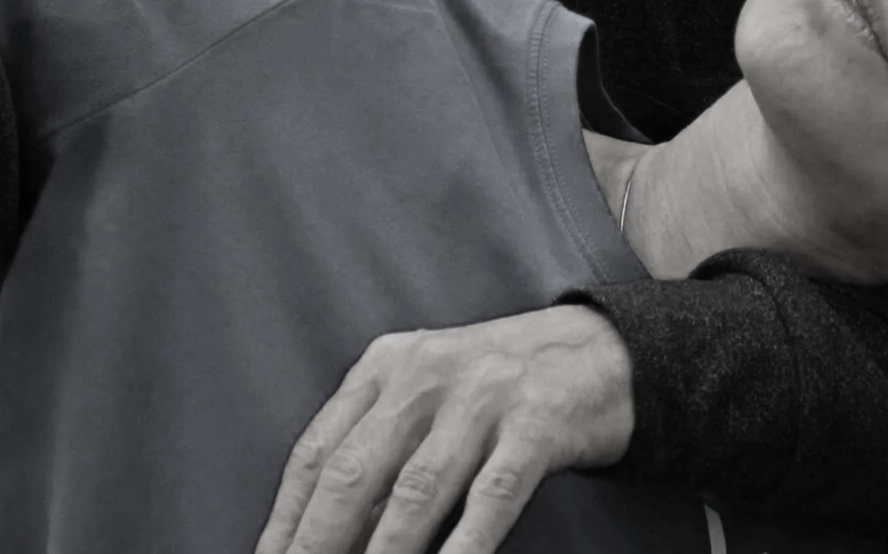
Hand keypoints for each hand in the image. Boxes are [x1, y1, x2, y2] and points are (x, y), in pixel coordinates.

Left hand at [255, 306, 633, 553]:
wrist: (600, 353)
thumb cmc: (497, 391)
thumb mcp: (428, 396)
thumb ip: (379, 450)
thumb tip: (323, 536)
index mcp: (387, 366)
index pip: (318, 451)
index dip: (287, 519)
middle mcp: (426, 374)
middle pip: (354, 472)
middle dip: (318, 543)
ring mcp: (483, 397)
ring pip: (417, 491)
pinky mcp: (537, 425)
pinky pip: (491, 498)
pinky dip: (463, 548)